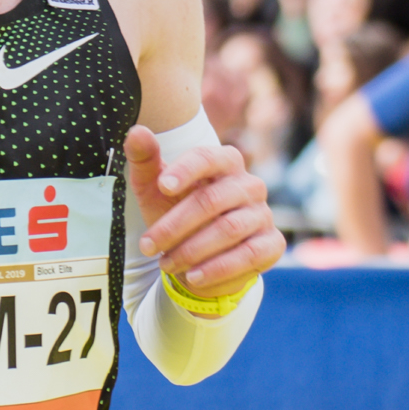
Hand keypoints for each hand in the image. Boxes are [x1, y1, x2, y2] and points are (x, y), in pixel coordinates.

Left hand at [128, 124, 281, 303]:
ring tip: (165, 263)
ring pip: (228, 229)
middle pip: (212, 200)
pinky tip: (193, 277)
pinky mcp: (271, 244)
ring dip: (191, 250)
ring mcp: (263, 214)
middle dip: (174, 225)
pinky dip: (217, 268)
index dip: (185, 170)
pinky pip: (248, 255)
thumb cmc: (176, 213)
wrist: (200, 257)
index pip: (207, 158)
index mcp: (224, 162)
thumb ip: (145, 159)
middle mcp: (249, 184)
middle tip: (147, 246)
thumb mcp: (154, 189)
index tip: (162, 185)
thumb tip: (136, 132)